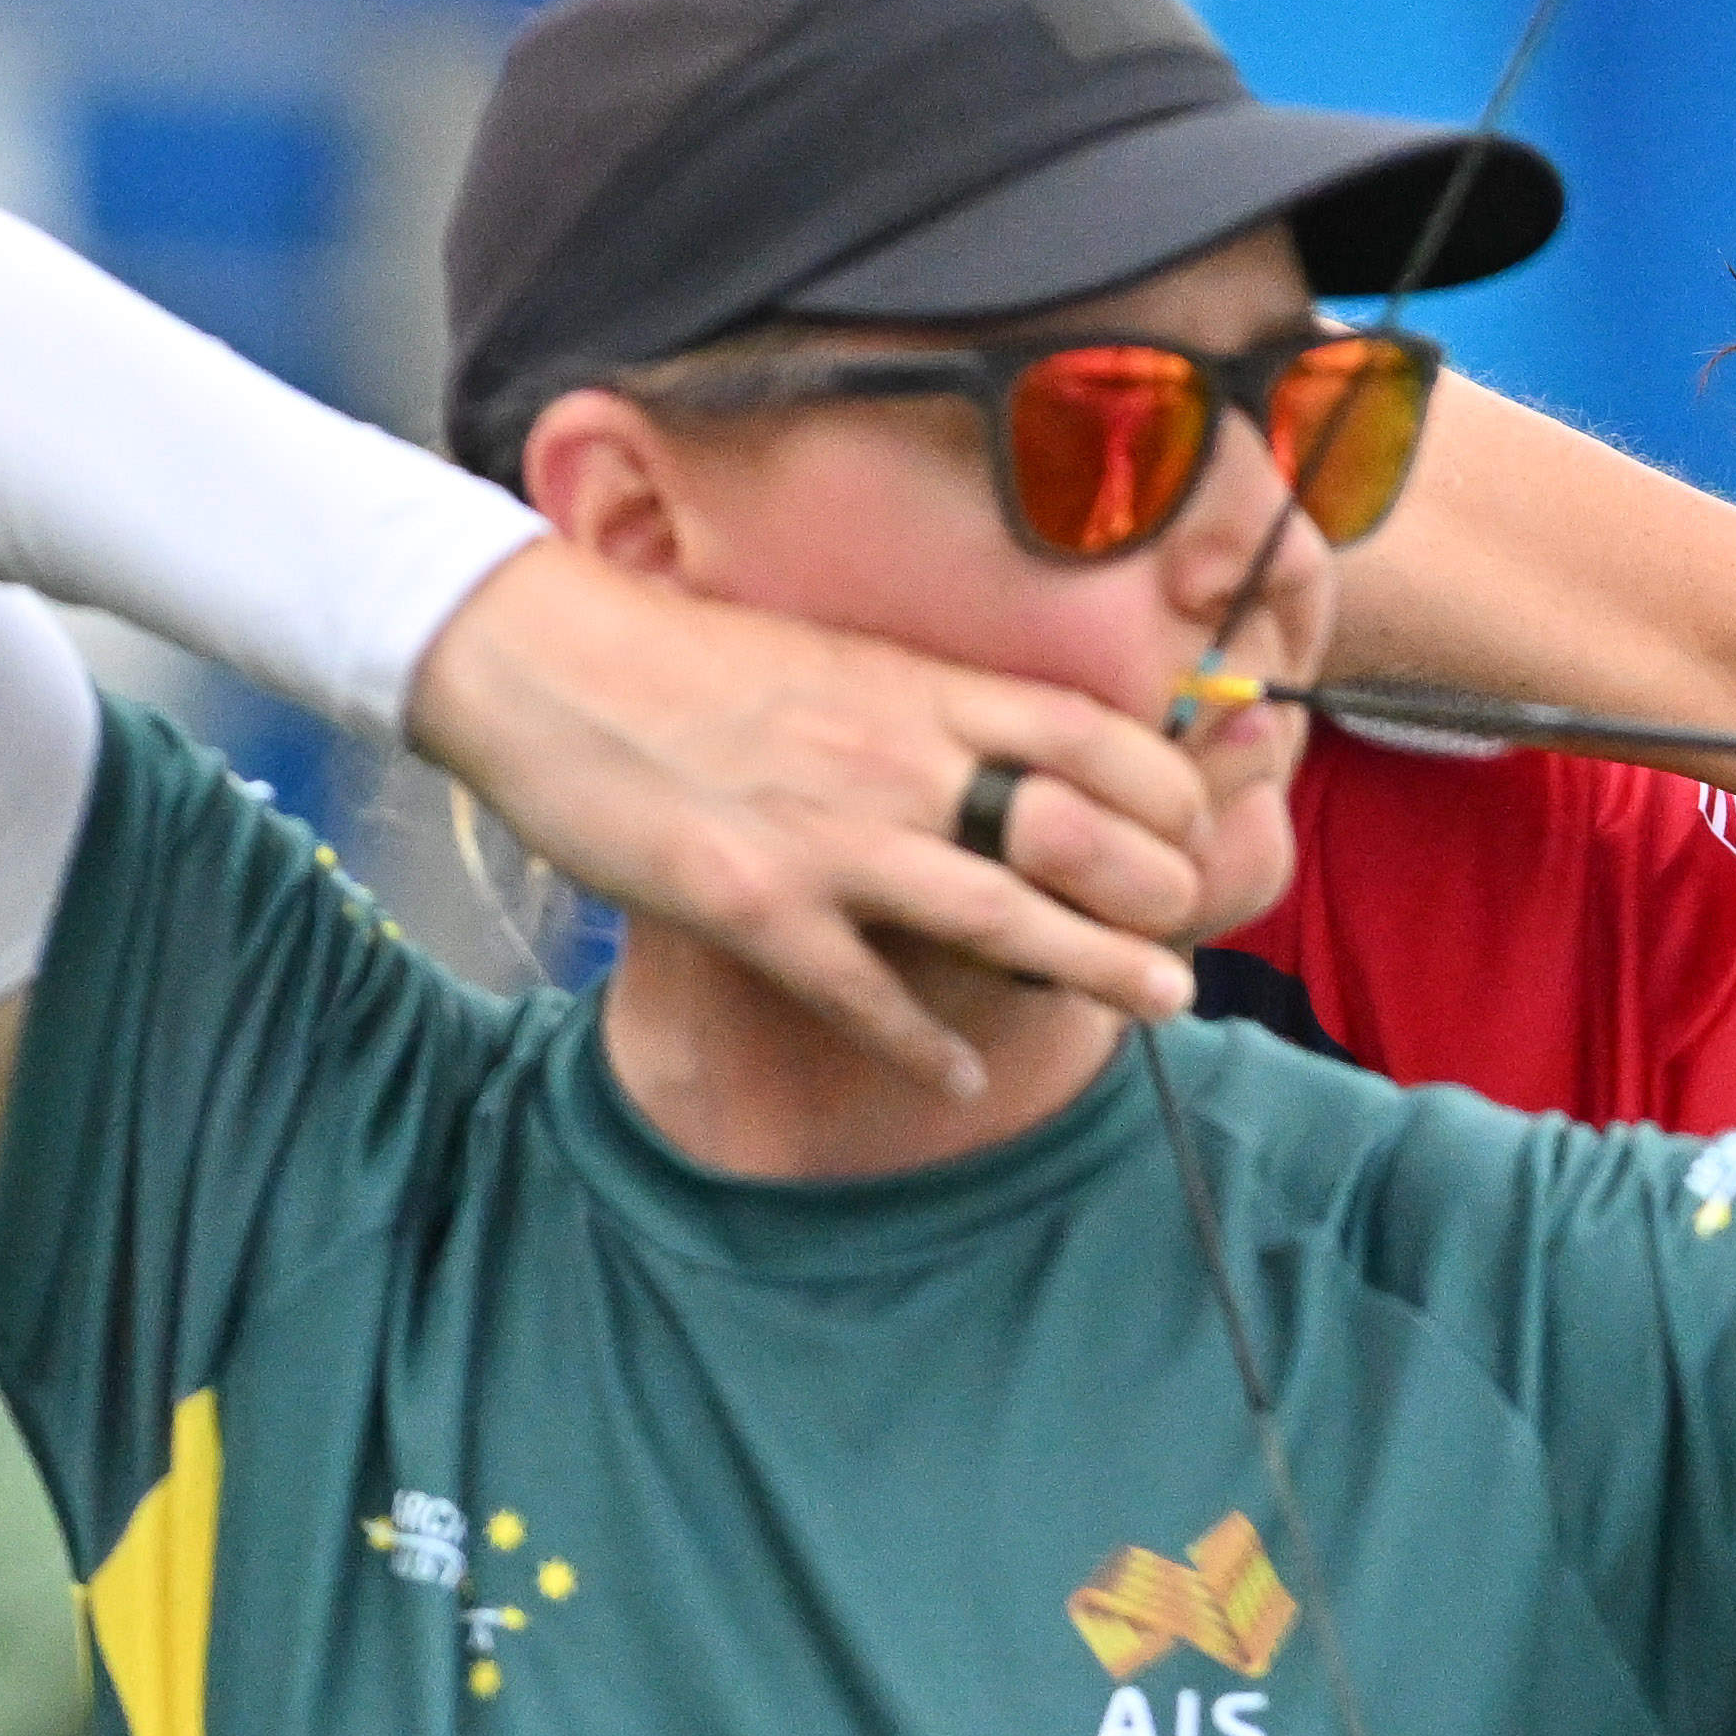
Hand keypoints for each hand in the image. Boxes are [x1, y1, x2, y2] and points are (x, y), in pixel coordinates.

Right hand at [400, 540, 1224, 1097]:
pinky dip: (922, 1044)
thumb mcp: (839, 657)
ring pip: (1002, 913)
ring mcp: (829, 838)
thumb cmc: (686, 661)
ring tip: (1163, 1002)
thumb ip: (928, 710)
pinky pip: (863, 992)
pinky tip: (962, 1079)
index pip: (1093, 735)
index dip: (1166, 790)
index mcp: (922, 691)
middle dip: (1156, 891)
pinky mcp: (753, 904)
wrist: (541, 661)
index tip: (1194, 832)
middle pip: (1076, 830)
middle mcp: (898, 760)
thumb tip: (1010, 753)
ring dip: (1095, 965)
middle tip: (1191, 938)